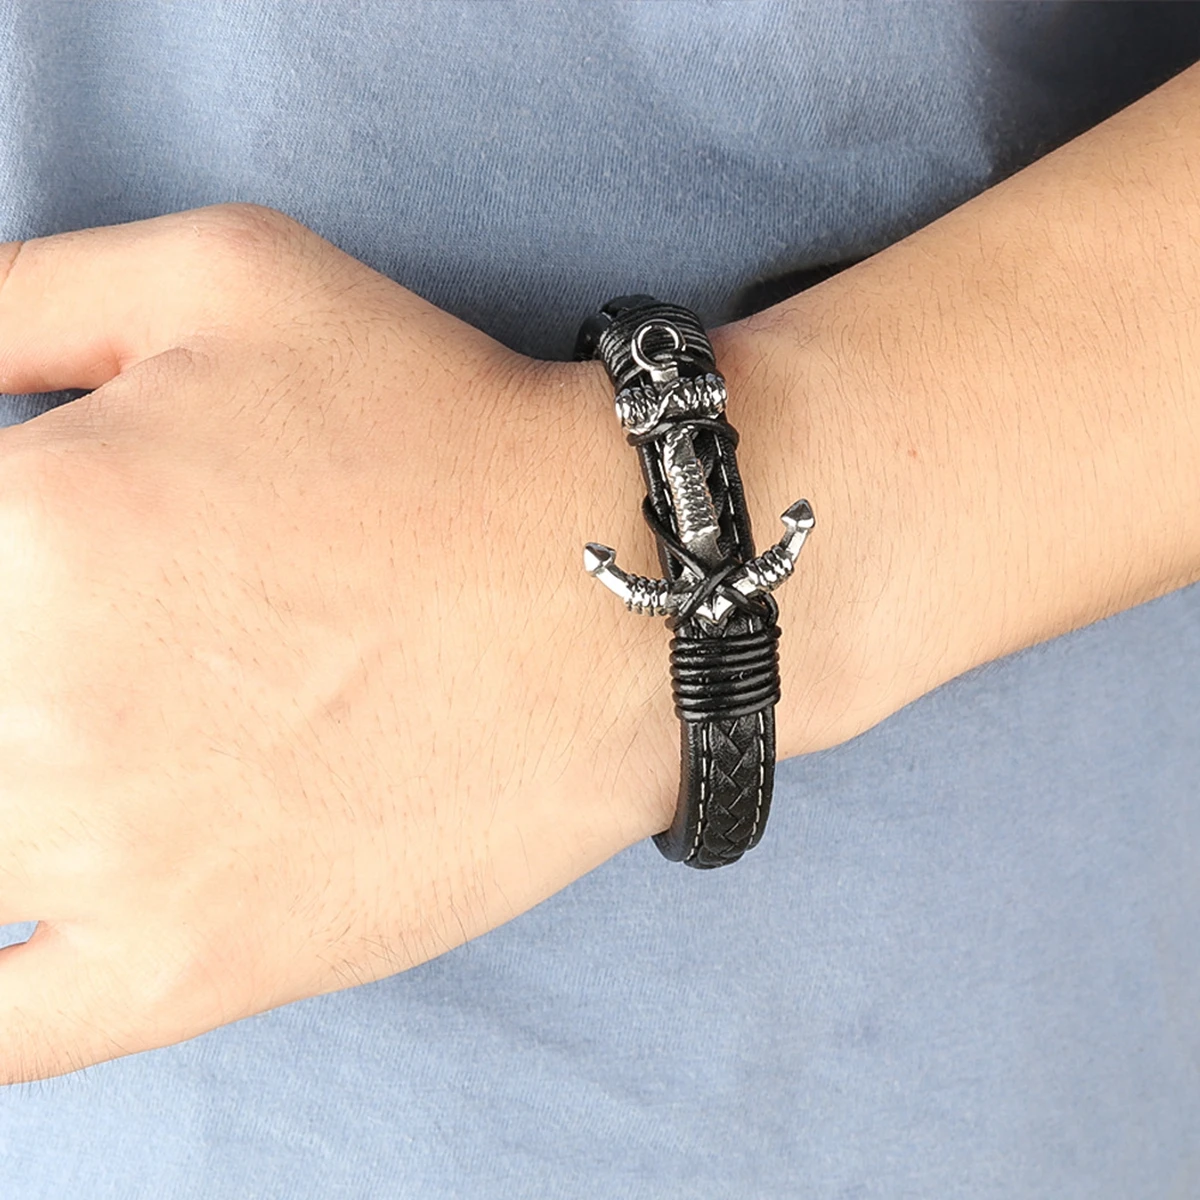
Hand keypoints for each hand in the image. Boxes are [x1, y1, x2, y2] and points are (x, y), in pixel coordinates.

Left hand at [0, 204, 690, 1082]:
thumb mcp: (220, 276)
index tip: (33, 576)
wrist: (620, 593)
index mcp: (20, 528)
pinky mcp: (191, 969)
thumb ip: (8, 298)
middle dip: (4, 664)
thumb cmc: (440, 425)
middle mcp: (30, 707)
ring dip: (0, 795)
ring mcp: (109, 863)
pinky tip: (27, 901)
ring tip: (98, 742)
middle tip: (98, 653)